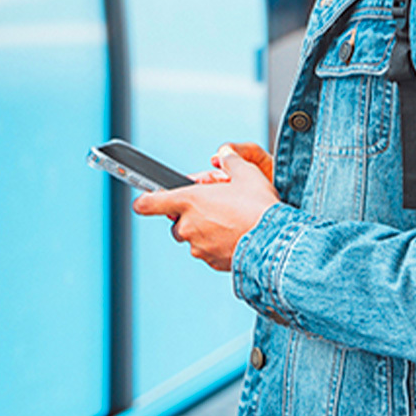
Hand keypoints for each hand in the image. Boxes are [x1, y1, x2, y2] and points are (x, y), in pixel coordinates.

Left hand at [132, 145, 278, 271]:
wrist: (276, 242)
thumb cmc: (259, 207)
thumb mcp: (246, 173)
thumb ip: (230, 160)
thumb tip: (225, 153)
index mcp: (189, 201)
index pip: (151, 202)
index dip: (144, 201)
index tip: (140, 202)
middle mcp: (188, 226)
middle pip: (178, 222)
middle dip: (192, 216)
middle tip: (214, 207)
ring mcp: (199, 247)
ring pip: (194, 238)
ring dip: (205, 231)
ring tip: (230, 222)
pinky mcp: (212, 263)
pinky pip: (209, 252)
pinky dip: (217, 246)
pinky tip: (236, 237)